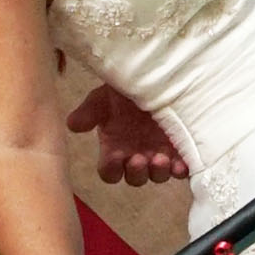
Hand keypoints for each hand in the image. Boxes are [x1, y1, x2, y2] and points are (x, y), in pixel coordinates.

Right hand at [67, 82, 188, 184]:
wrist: (154, 75)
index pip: (110, 172)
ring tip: (160, 158)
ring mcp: (158, 155)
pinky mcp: (180, 150)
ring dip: (158, 172)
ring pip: (158, 176)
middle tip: (139, 159)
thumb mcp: (104, 98)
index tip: (114, 158)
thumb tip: (72, 124)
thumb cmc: (124, 91)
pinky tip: (181, 164)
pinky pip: (181, 169)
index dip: (111, 170)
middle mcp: (136, 156)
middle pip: (135, 178)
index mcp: (115, 149)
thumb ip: (89, 112)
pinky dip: (181, 170)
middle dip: (137, 172)